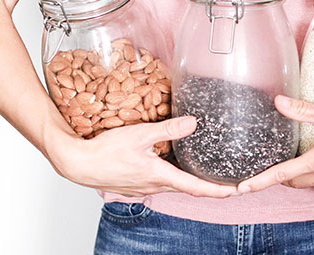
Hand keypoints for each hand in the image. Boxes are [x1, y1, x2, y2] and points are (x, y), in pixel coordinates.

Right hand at [47, 116, 237, 197]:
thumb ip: (168, 129)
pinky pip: (160, 180)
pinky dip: (172, 175)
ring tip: (206, 170)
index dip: (218, 190)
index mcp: (160, 176)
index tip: (236, 191)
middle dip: (209, 185)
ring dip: (190, 179)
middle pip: (188, 187)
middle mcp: (154, 185)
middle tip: (227, 180)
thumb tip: (193, 123)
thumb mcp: (140, 135)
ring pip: (174, 184)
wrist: (77, 164)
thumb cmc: (105, 151)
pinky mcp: (135, 183)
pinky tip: (173, 162)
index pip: (196, 187)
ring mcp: (144, 187)